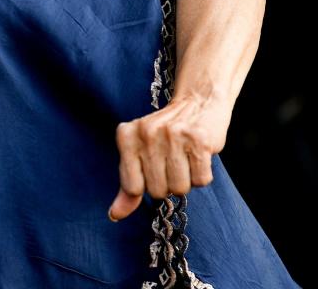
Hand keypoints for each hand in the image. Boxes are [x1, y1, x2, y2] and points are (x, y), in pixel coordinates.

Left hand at [108, 94, 231, 220]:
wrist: (197, 102)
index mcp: (126, 135)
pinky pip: (201, 180)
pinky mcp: (199, 139)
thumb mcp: (138, 154)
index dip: (146, 186)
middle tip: (172, 162)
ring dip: (186, 180)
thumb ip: (127, 186)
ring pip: (180, 188)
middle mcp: (146, 133)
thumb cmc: (164, 135)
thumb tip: (114, 215)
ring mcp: (173, 134)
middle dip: (167, 184)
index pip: (132, 187)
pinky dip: (202, 175)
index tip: (152, 168)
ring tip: (185, 158)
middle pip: (157, 191)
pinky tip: (198, 156)